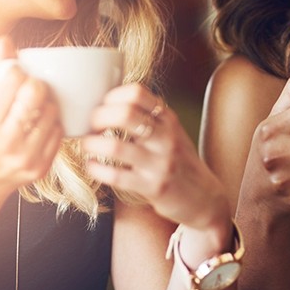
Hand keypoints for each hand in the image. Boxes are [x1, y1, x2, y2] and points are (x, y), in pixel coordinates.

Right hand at [0, 36, 63, 192]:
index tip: (15, 75)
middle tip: (31, 86)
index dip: (16, 70)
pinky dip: (52, 124)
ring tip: (34, 107)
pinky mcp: (42, 167)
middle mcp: (5, 141)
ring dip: (46, 103)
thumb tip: (5, 39)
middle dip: (35, 83)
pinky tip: (39, 125)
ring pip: (51, 111)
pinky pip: (59, 132)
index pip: (12, 80)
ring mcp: (26, 156)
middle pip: (35, 94)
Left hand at [82, 84, 229, 230]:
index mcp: (168, 119)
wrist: (203, 196)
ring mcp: (160, 163)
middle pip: (125, 114)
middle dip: (99, 116)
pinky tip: (91, 165)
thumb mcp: (170, 132)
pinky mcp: (153, 187)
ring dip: (92, 144)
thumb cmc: (178, 160)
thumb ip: (147, 117)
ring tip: (86, 144)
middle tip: (91, 124)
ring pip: (116, 147)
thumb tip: (107, 103)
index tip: (103, 104)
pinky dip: (96, 169)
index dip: (112, 95)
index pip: (137, 93)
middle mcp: (166, 138)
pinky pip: (116, 176)